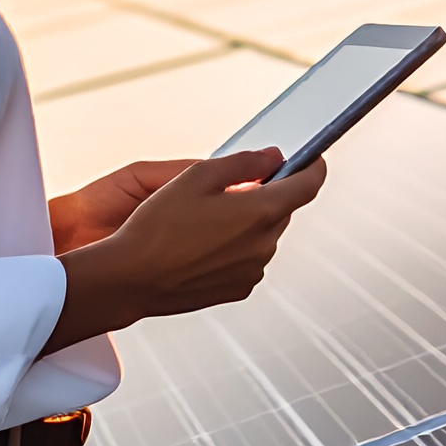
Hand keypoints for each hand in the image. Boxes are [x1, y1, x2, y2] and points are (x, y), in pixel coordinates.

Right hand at [43, 149, 328, 353]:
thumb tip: (273, 157)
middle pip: (282, 208)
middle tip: (226, 188)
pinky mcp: (239, 288)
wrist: (132, 278)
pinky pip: (248, 258)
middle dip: (263, 194)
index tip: (311, 158)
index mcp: (261, 212)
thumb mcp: (198, 176)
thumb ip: (244, 162)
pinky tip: (201, 243)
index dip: (313, 165)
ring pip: (263, 234)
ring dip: (246, 222)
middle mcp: (265, 244)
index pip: (309, 183)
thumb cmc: (158, 228)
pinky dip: (235, 247)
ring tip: (203, 220)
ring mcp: (253, 270)